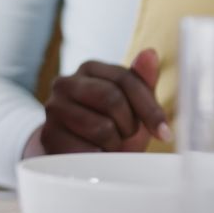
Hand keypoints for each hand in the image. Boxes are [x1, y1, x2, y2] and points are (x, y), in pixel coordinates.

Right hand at [38, 48, 171, 153]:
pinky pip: (87, 151)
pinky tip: (96, 156)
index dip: (149, 108)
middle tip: (126, 136)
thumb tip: (150, 53)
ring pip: (101, 127)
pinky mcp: (48, 135)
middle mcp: (65, 82)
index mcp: (89, 68)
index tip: (164, 132)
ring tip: (109, 145)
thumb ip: (142, 81)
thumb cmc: (111, 126)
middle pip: (112, 99)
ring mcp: (53, 108)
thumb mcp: (132, 105)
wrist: (78, 154)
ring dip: (114, 144)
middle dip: (129, 125)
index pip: (126, 79)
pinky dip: (100, 159)